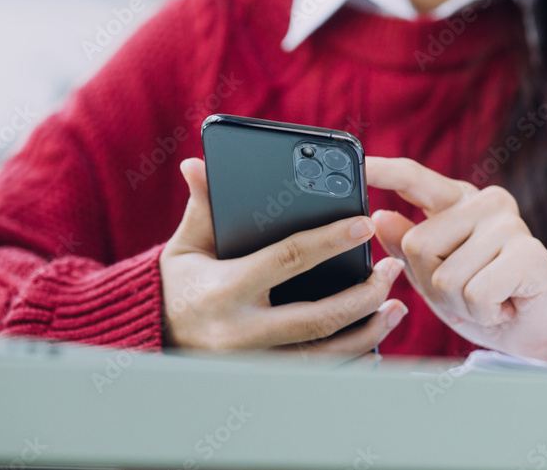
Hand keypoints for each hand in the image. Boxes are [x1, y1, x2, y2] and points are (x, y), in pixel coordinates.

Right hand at [159, 158, 407, 354]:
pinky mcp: (263, 382)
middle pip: (318, 319)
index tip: (364, 226)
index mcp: (226, 290)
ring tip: (396, 309)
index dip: (330, 242)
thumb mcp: (185, 246)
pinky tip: (373, 347)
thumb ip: (203, 208)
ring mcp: (254, 364)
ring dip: (367, 333)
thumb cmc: (176, 285)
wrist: (150, 339)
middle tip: (391, 272)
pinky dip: (349, 363)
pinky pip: (316, 378)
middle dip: (364, 296)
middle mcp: (241, 333)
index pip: (288, 260)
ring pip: (324, 356)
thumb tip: (197, 165)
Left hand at [366, 157, 546, 361]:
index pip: (414, 178)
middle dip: (433, 285)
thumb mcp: (432, 277)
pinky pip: (475, 293)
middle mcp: (485, 202)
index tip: (358, 162)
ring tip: (487, 301)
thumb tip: (380, 217)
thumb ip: (406, 247)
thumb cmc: (482, 301)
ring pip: (445, 277)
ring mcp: (509, 224)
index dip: (384, 170)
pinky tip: (504, 307)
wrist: (533, 333)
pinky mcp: (529, 253)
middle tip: (466, 293)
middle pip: (417, 245)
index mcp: (457, 201)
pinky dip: (483, 313)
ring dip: (460, 305)